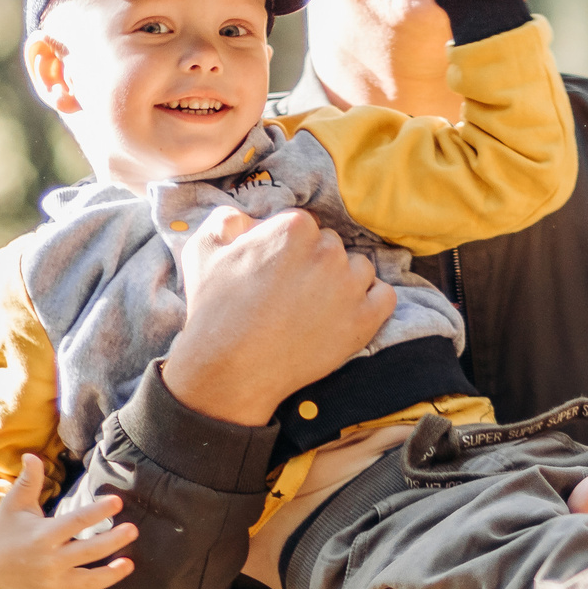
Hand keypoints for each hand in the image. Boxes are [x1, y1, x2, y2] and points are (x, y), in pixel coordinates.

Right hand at [0, 457, 138, 588]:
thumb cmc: (4, 530)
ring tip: (129, 564)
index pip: (75, 522)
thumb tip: (31, 454)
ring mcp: (50, 584)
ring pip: (87, 582)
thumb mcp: (14, 504)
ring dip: (111, 575)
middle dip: (113, 542)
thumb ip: (28, 481)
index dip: (97, 512)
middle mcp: (49, 562)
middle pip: (88, 552)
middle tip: (133, 530)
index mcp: (42, 536)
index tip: (117, 502)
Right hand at [163, 207, 394, 425]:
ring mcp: (350, 287)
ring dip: (343, 280)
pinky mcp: (364, 321)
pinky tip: (347, 312)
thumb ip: (227, 220)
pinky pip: (385, 296)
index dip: (287, 247)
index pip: (303, 226)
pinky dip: (371, 301)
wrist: (229, 370)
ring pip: (359, 268)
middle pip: (331, 246)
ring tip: (315, 305)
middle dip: (314, 263)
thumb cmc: (214, 310)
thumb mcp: (202, 250)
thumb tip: (249, 218)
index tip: (274, 270)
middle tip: (290, 292)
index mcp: (294, 228)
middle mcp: (328, 252)